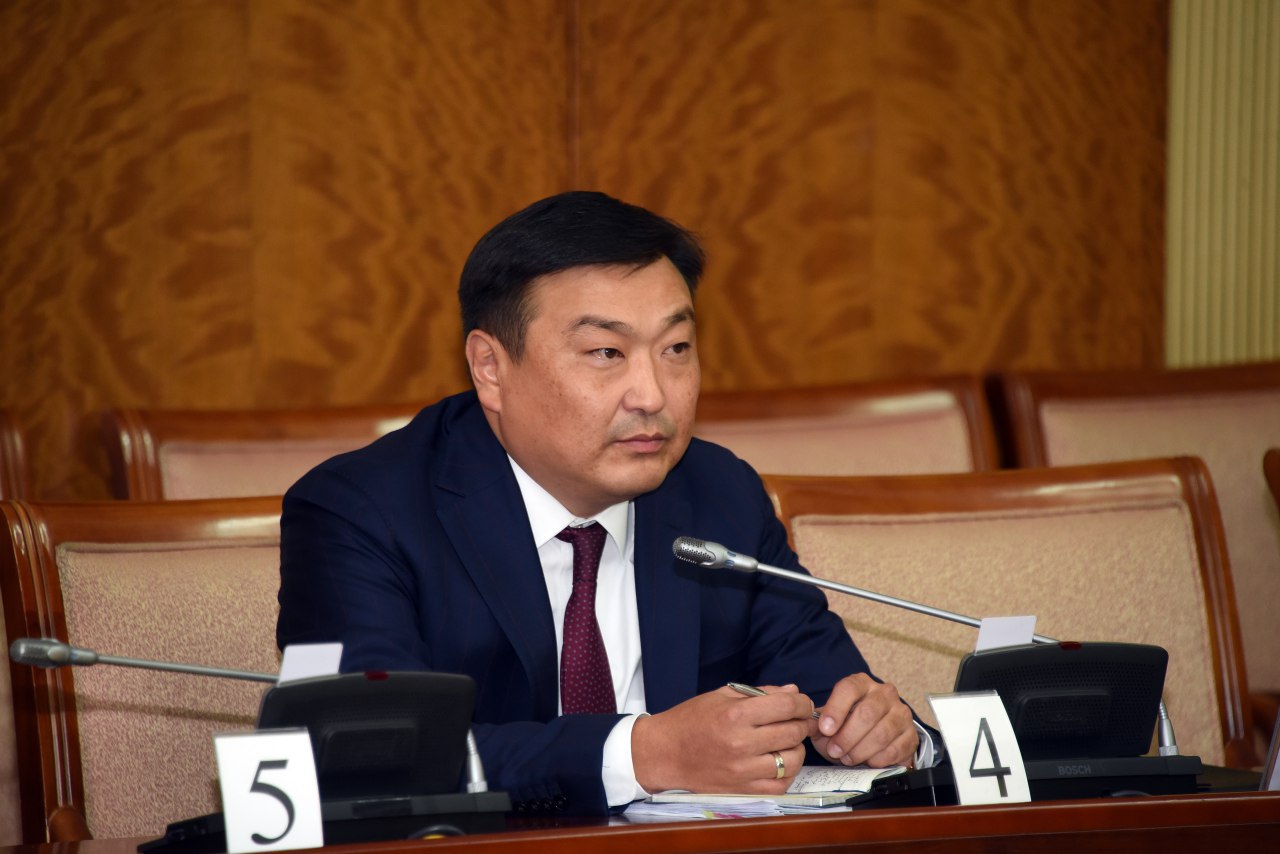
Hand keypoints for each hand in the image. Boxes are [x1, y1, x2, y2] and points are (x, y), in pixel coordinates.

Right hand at [631, 684, 812, 794]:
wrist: (664, 753)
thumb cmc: (691, 720)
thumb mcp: (721, 695)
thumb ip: (759, 693)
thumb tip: (793, 693)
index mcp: (735, 715)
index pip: (786, 706)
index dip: (802, 702)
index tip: (801, 703)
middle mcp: (741, 744)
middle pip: (793, 732)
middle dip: (801, 723)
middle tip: (795, 720)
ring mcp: (743, 771)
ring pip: (792, 760)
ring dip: (796, 748)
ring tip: (786, 741)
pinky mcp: (742, 790)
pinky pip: (780, 784)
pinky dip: (786, 772)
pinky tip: (777, 761)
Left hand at [810, 673, 917, 767]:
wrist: (877, 737)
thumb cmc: (848, 726)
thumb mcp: (830, 720)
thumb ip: (819, 722)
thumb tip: (809, 725)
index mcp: (862, 684)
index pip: (849, 689)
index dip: (835, 710)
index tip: (825, 729)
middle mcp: (884, 693)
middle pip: (867, 713)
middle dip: (847, 737)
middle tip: (835, 751)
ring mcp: (901, 713)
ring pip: (881, 733)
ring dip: (861, 750)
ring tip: (848, 758)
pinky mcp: (911, 735)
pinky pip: (895, 750)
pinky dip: (877, 760)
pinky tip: (867, 761)